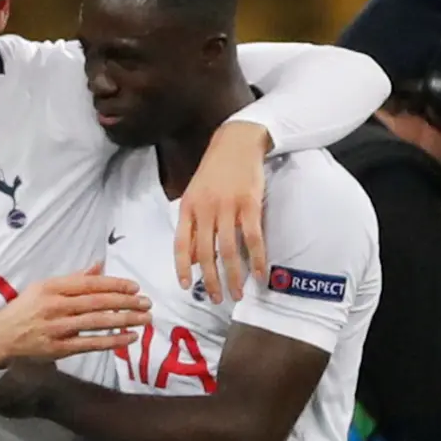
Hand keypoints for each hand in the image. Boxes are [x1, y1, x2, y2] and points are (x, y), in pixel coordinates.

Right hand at [0, 263, 150, 367]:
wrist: (1, 335)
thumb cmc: (26, 308)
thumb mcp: (44, 286)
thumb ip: (74, 279)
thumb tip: (99, 266)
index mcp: (53, 287)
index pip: (90, 284)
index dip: (115, 285)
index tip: (135, 287)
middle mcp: (55, 306)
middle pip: (97, 302)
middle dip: (126, 302)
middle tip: (147, 303)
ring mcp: (58, 328)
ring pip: (97, 322)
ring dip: (124, 321)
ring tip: (145, 319)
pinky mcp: (59, 348)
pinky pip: (90, 344)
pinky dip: (112, 341)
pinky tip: (129, 338)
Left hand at [175, 121, 270, 303]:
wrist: (236, 142)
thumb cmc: (215, 171)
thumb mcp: (196, 195)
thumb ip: (193, 225)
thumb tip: (193, 260)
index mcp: (189, 207)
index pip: (181, 243)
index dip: (181, 267)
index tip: (184, 286)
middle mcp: (206, 208)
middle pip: (205, 252)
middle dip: (210, 280)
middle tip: (216, 299)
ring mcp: (228, 206)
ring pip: (228, 250)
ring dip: (233, 276)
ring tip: (237, 293)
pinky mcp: (250, 204)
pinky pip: (252, 238)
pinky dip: (256, 259)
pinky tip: (259, 273)